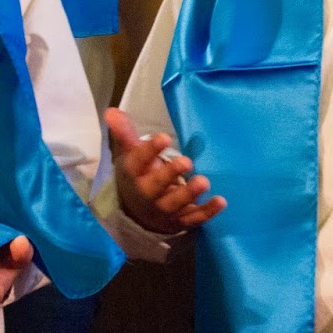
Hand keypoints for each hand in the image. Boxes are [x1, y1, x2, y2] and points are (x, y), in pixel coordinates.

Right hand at [107, 107, 224, 233]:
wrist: (138, 214)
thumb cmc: (138, 175)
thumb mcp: (130, 155)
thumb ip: (125, 133)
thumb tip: (112, 111)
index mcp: (134, 174)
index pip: (137, 162)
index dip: (149, 150)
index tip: (164, 137)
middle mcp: (147, 194)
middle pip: (156, 186)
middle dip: (169, 175)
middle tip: (187, 162)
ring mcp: (164, 210)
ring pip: (175, 204)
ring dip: (190, 194)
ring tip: (204, 182)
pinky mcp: (180, 221)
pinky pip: (194, 218)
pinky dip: (207, 212)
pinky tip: (221, 201)